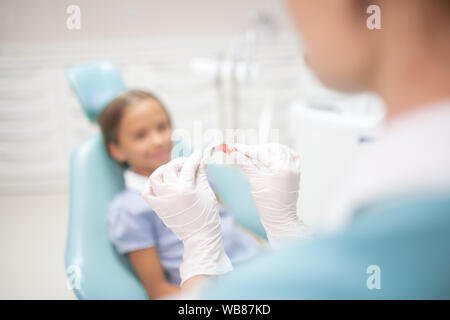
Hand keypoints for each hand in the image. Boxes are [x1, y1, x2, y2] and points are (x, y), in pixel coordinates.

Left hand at [142, 150, 232, 284]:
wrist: (199, 236)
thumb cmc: (207, 215)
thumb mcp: (207, 192)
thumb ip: (202, 173)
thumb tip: (203, 158)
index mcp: (186, 189)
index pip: (188, 166)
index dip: (194, 158)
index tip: (198, 153)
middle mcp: (171, 193)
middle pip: (170, 168)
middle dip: (179, 162)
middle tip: (187, 163)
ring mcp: (161, 201)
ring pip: (155, 177)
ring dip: (163, 170)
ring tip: (173, 171)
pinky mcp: (157, 208)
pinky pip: (147, 192)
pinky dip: (150, 184)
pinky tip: (160, 182)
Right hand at [230, 143, 306, 246]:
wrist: (280, 218)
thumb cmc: (267, 204)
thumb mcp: (254, 182)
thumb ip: (245, 165)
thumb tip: (235, 154)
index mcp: (280, 168)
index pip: (261, 153)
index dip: (246, 149)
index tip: (236, 147)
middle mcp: (290, 167)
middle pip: (272, 148)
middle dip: (258, 148)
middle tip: (245, 152)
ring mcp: (295, 170)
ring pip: (283, 150)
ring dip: (270, 149)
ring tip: (258, 153)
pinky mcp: (296, 174)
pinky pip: (293, 157)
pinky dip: (283, 153)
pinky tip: (275, 155)